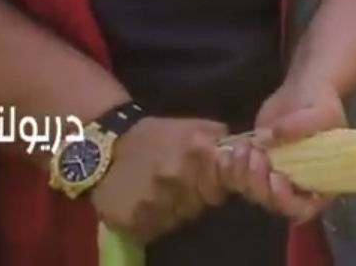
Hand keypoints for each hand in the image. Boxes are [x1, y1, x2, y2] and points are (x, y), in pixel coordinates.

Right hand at [89, 116, 228, 243]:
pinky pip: (156, 230)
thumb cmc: (154, 135)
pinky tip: (144, 203)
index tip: (210, 177)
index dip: (222, 181)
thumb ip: (223, 139)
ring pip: (181, 218)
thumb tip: (251, 151)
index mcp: (198, 151)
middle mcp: (179, 178)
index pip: (229, 181)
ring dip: (174, 208)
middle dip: (198, 194)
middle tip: (179, 181)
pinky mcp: (135, 222)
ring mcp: (156, 202)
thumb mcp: (193, 126)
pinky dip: (153, 220)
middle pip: (206, 202)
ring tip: (159, 191)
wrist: (104, 146)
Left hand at [217, 76, 342, 222]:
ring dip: (242, 175)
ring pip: (253, 193)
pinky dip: (230, 170)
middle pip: (273, 203)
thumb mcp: (322, 111)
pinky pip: (239, 180)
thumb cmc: (321, 104)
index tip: (275, 176)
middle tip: (255, 155)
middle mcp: (297, 187)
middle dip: (259, 183)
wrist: (302, 90)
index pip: (304, 208)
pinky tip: (227, 153)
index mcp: (321, 182)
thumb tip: (277, 133)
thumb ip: (303, 124)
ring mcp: (275, 178)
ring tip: (243, 147)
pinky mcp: (256, 167)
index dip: (286, 201)